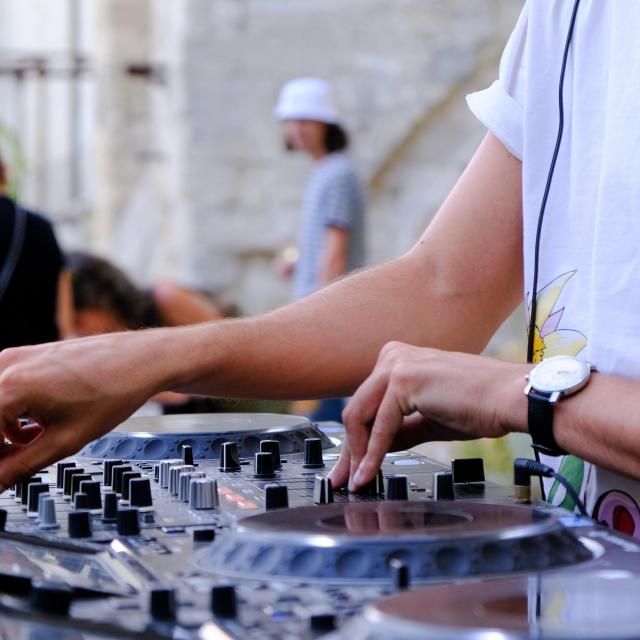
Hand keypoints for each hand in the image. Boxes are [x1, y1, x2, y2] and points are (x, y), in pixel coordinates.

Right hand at [0, 330, 169, 490]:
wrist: (142, 360)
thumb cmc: (115, 391)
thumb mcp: (65, 440)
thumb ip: (21, 466)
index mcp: (11, 386)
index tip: (4, 473)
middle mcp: (8, 366)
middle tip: (13, 465)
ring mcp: (18, 357)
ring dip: (2, 430)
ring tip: (32, 444)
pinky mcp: (28, 356)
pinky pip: (5, 390)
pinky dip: (12, 412)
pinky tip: (37, 425)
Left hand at [328, 341, 526, 490]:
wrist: (513, 398)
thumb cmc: (481, 404)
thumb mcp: (429, 419)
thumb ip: (400, 429)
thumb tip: (377, 449)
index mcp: (399, 359)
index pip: (366, 403)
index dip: (356, 438)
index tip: (350, 465)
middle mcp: (393, 356)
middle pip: (357, 409)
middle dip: (349, 449)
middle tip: (343, 479)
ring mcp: (397, 365)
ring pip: (359, 416)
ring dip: (356, 454)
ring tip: (355, 481)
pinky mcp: (404, 380)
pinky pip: (380, 425)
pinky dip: (372, 453)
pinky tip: (368, 473)